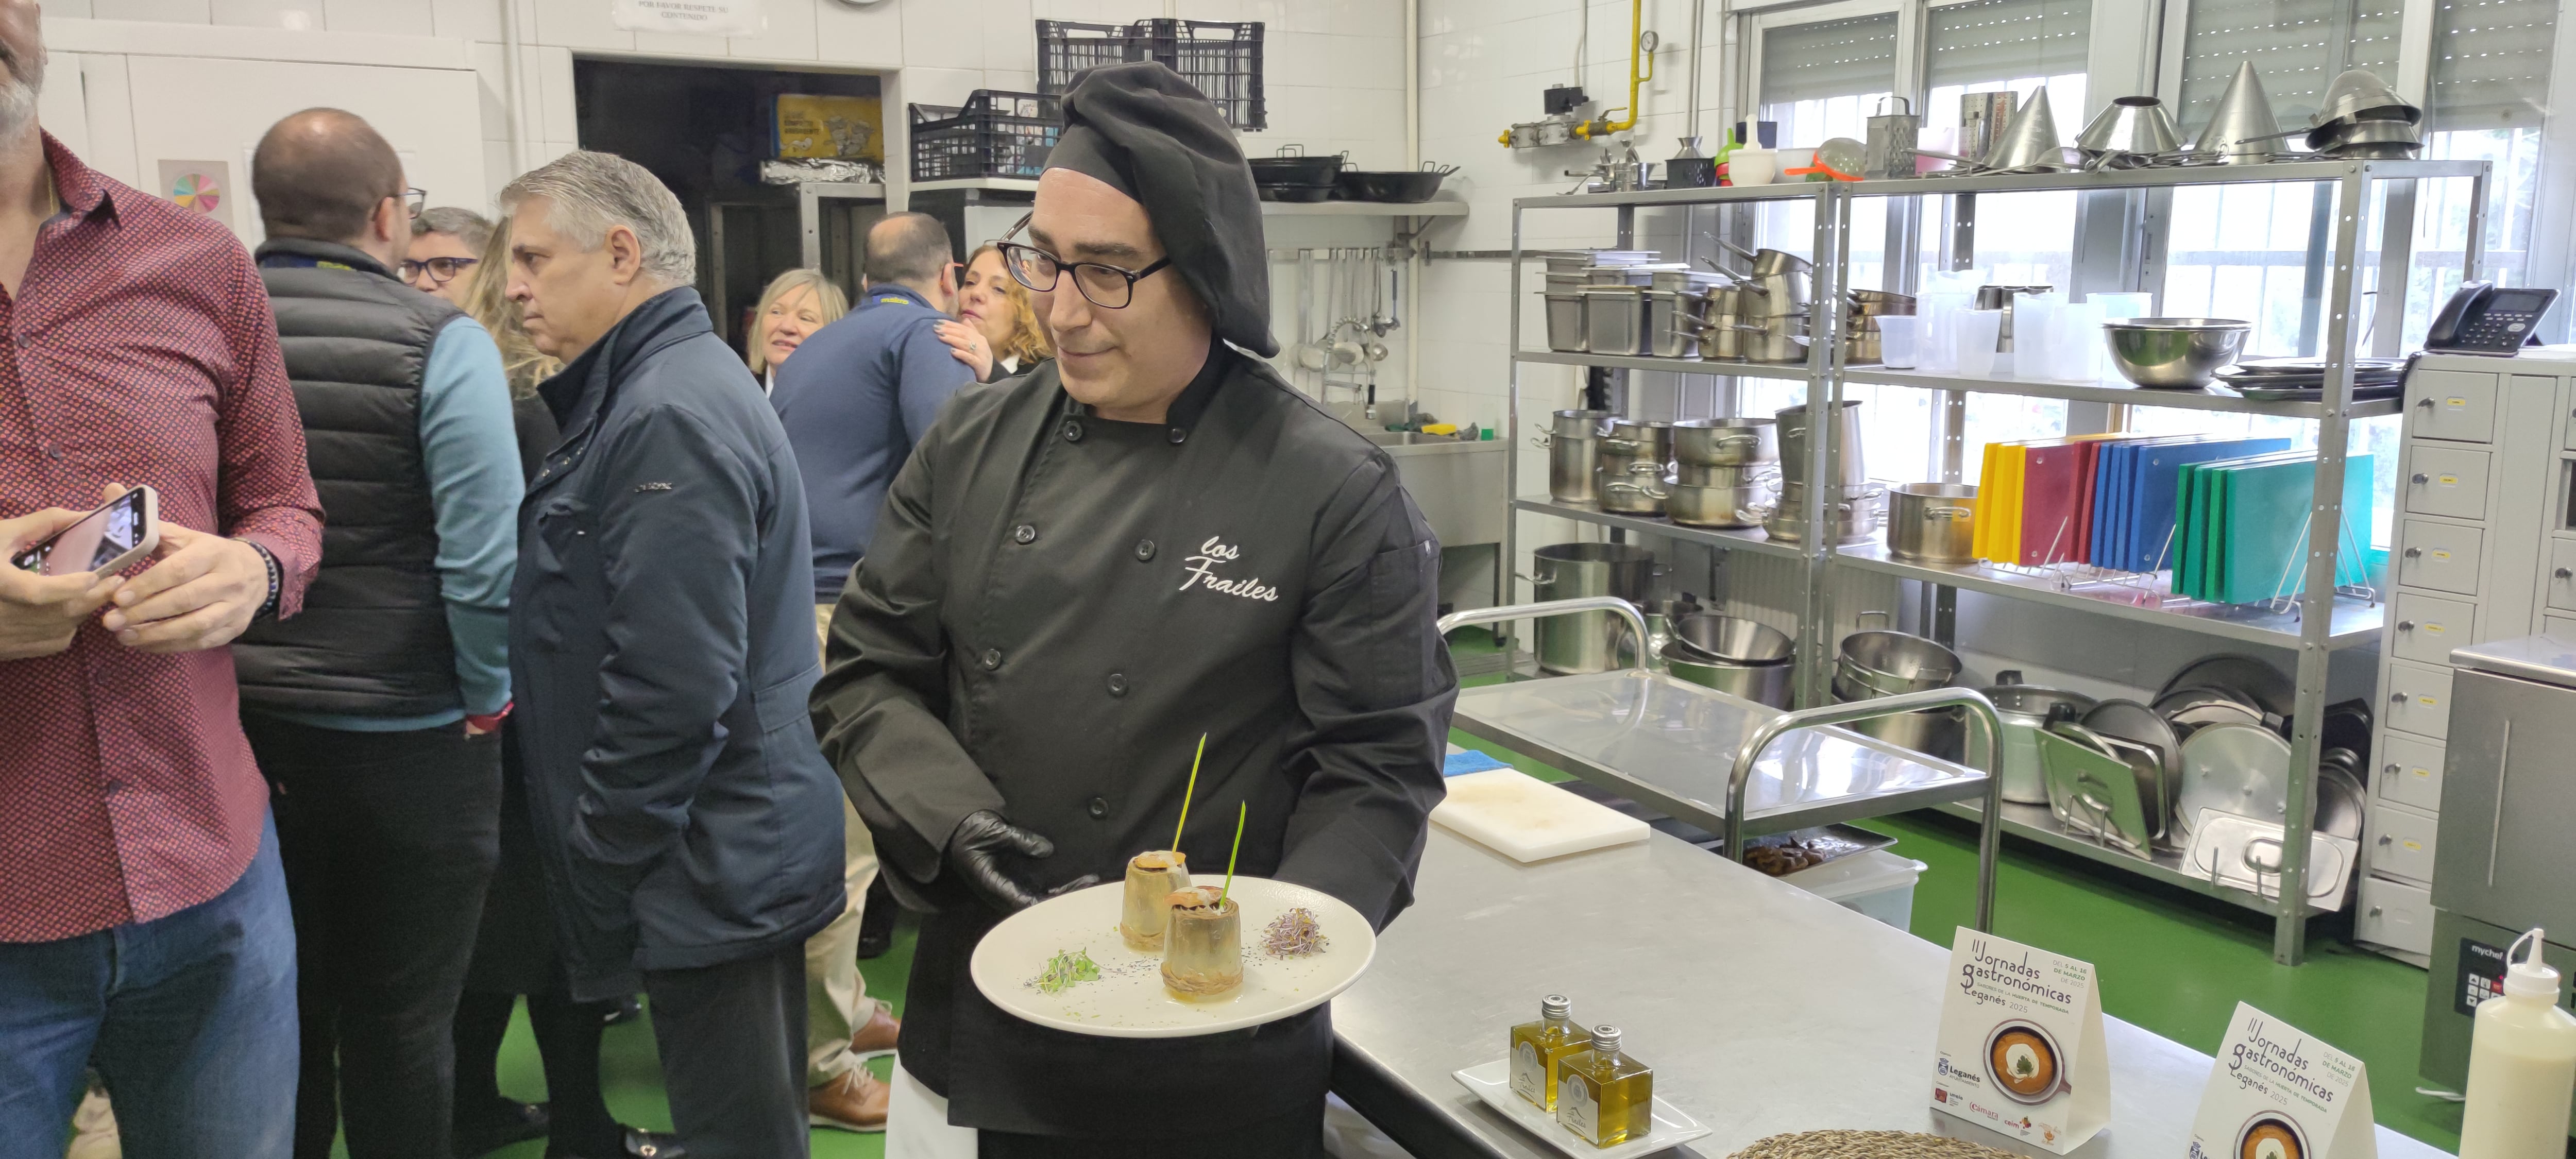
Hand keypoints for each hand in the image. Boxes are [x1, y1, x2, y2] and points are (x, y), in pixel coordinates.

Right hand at [0, 508, 118, 660]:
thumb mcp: (1, 535)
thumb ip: (41, 524)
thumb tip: (82, 516)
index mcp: (0, 585)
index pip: (37, 592)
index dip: (69, 586)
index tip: (94, 576)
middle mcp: (6, 615)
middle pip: (62, 612)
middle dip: (94, 596)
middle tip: (115, 580)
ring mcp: (11, 637)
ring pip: (63, 628)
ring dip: (83, 609)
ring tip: (93, 591)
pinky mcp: (16, 650)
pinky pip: (55, 639)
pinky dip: (67, 625)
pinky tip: (65, 609)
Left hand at [102, 520, 268, 653]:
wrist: (256, 572)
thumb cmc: (206, 554)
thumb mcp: (184, 535)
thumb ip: (148, 522)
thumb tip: (111, 490)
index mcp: (213, 553)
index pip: (179, 570)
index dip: (148, 585)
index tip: (117, 596)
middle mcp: (228, 580)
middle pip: (185, 600)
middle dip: (145, 612)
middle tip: (111, 621)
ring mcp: (234, 607)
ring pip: (195, 625)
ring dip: (156, 634)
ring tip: (123, 635)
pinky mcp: (234, 628)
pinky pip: (201, 642)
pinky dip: (170, 646)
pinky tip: (144, 643)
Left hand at [935, 320, 993, 380]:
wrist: (991, 375)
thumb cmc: (979, 359)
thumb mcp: (977, 344)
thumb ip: (971, 331)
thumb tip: (965, 319)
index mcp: (979, 337)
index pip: (963, 328)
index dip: (950, 324)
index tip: (937, 322)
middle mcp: (981, 344)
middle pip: (963, 334)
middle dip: (949, 330)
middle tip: (936, 328)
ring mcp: (981, 354)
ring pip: (966, 344)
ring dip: (952, 339)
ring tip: (941, 337)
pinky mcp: (980, 365)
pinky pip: (970, 358)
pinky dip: (961, 354)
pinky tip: (952, 351)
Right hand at [944, 810, 1098, 911]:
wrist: (955, 828)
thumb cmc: (968, 831)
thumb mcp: (992, 832)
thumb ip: (1018, 840)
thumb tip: (1047, 849)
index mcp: (994, 885)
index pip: (1025, 902)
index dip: (1049, 901)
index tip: (1071, 894)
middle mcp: (1004, 891)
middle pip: (1038, 901)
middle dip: (1065, 895)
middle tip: (1089, 882)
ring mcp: (1011, 886)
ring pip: (1041, 895)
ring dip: (1064, 891)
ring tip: (1089, 880)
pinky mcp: (1015, 878)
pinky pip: (1039, 886)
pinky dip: (1057, 884)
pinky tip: (1075, 879)